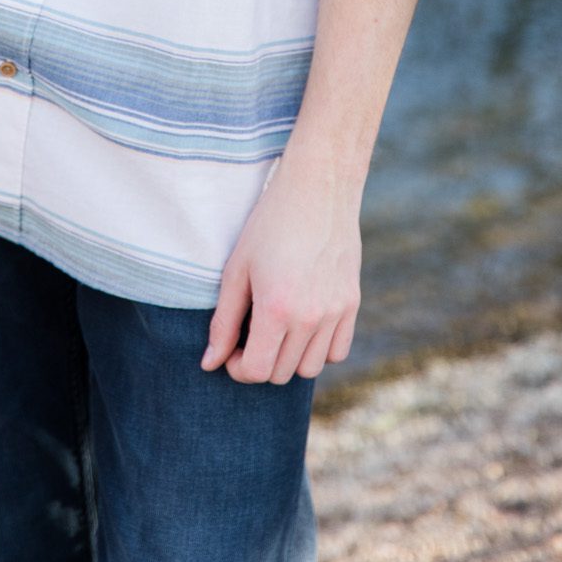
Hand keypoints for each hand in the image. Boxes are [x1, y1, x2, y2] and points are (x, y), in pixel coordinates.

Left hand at [200, 151, 361, 383]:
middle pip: (281, 373)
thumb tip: (209, 363)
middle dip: (260, 361)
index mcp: (276, 309)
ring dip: (289, 358)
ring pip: (310, 368)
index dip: (237, 367)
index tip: (232, 348)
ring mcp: (335, 312)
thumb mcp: (237, 269)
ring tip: (276, 329)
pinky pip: (337, 351)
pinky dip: (319, 349)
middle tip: (250, 334)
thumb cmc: (270, 223)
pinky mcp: (351, 303)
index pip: (256, 371)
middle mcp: (310, 318)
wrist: (318, 188)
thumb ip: (223, 321)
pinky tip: (303, 325)